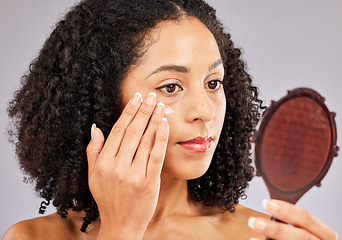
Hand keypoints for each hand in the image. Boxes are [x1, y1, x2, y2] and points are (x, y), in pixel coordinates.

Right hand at [86, 92, 168, 238]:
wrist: (121, 225)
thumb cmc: (107, 198)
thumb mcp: (93, 176)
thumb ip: (93, 151)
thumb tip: (95, 127)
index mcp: (103, 163)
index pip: (118, 130)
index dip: (128, 112)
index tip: (136, 98)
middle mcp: (117, 167)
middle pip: (133, 132)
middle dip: (143, 111)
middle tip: (151, 95)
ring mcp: (134, 175)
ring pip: (146, 141)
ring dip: (154, 120)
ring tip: (160, 105)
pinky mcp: (149, 182)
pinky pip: (156, 156)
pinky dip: (161, 138)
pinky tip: (165, 124)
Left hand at [248, 199, 337, 239]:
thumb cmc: (303, 238)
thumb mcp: (307, 232)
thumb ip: (294, 224)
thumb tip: (271, 208)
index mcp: (325, 235)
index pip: (308, 219)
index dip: (287, 210)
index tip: (266, 203)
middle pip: (302, 236)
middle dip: (276, 228)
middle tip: (254, 221)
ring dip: (271, 236)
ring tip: (254, 228)